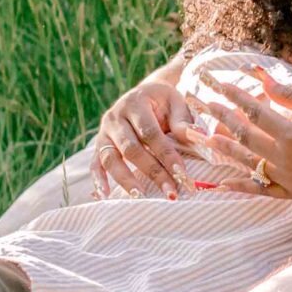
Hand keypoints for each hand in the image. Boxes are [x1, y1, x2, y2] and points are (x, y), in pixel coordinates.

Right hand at [92, 80, 197, 199]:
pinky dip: (98, 180)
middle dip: (152, 172)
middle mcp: (115, 117)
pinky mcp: (98, 144)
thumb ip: (183, 121)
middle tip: (170, 192)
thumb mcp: (176, 102)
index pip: (150, 133)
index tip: (181, 174)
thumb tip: (197, 137)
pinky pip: (94, 163)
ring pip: (110, 158)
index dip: (166, 154)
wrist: (144, 94)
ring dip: (125, 179)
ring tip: (140, 197)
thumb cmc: (164, 102)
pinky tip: (104, 196)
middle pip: (131, 149)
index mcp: (135, 103)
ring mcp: (103, 132)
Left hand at [188, 77, 291, 198]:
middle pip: (245, 136)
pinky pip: (262, 191)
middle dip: (221, 117)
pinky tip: (223, 181)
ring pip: (248, 163)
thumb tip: (260, 80)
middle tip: (203, 104)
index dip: (234, 95)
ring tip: (204, 136)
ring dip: (225, 149)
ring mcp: (290, 180)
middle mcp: (287, 160)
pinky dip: (242, 186)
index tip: (217, 83)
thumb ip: (290, 95)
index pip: (254, 111)